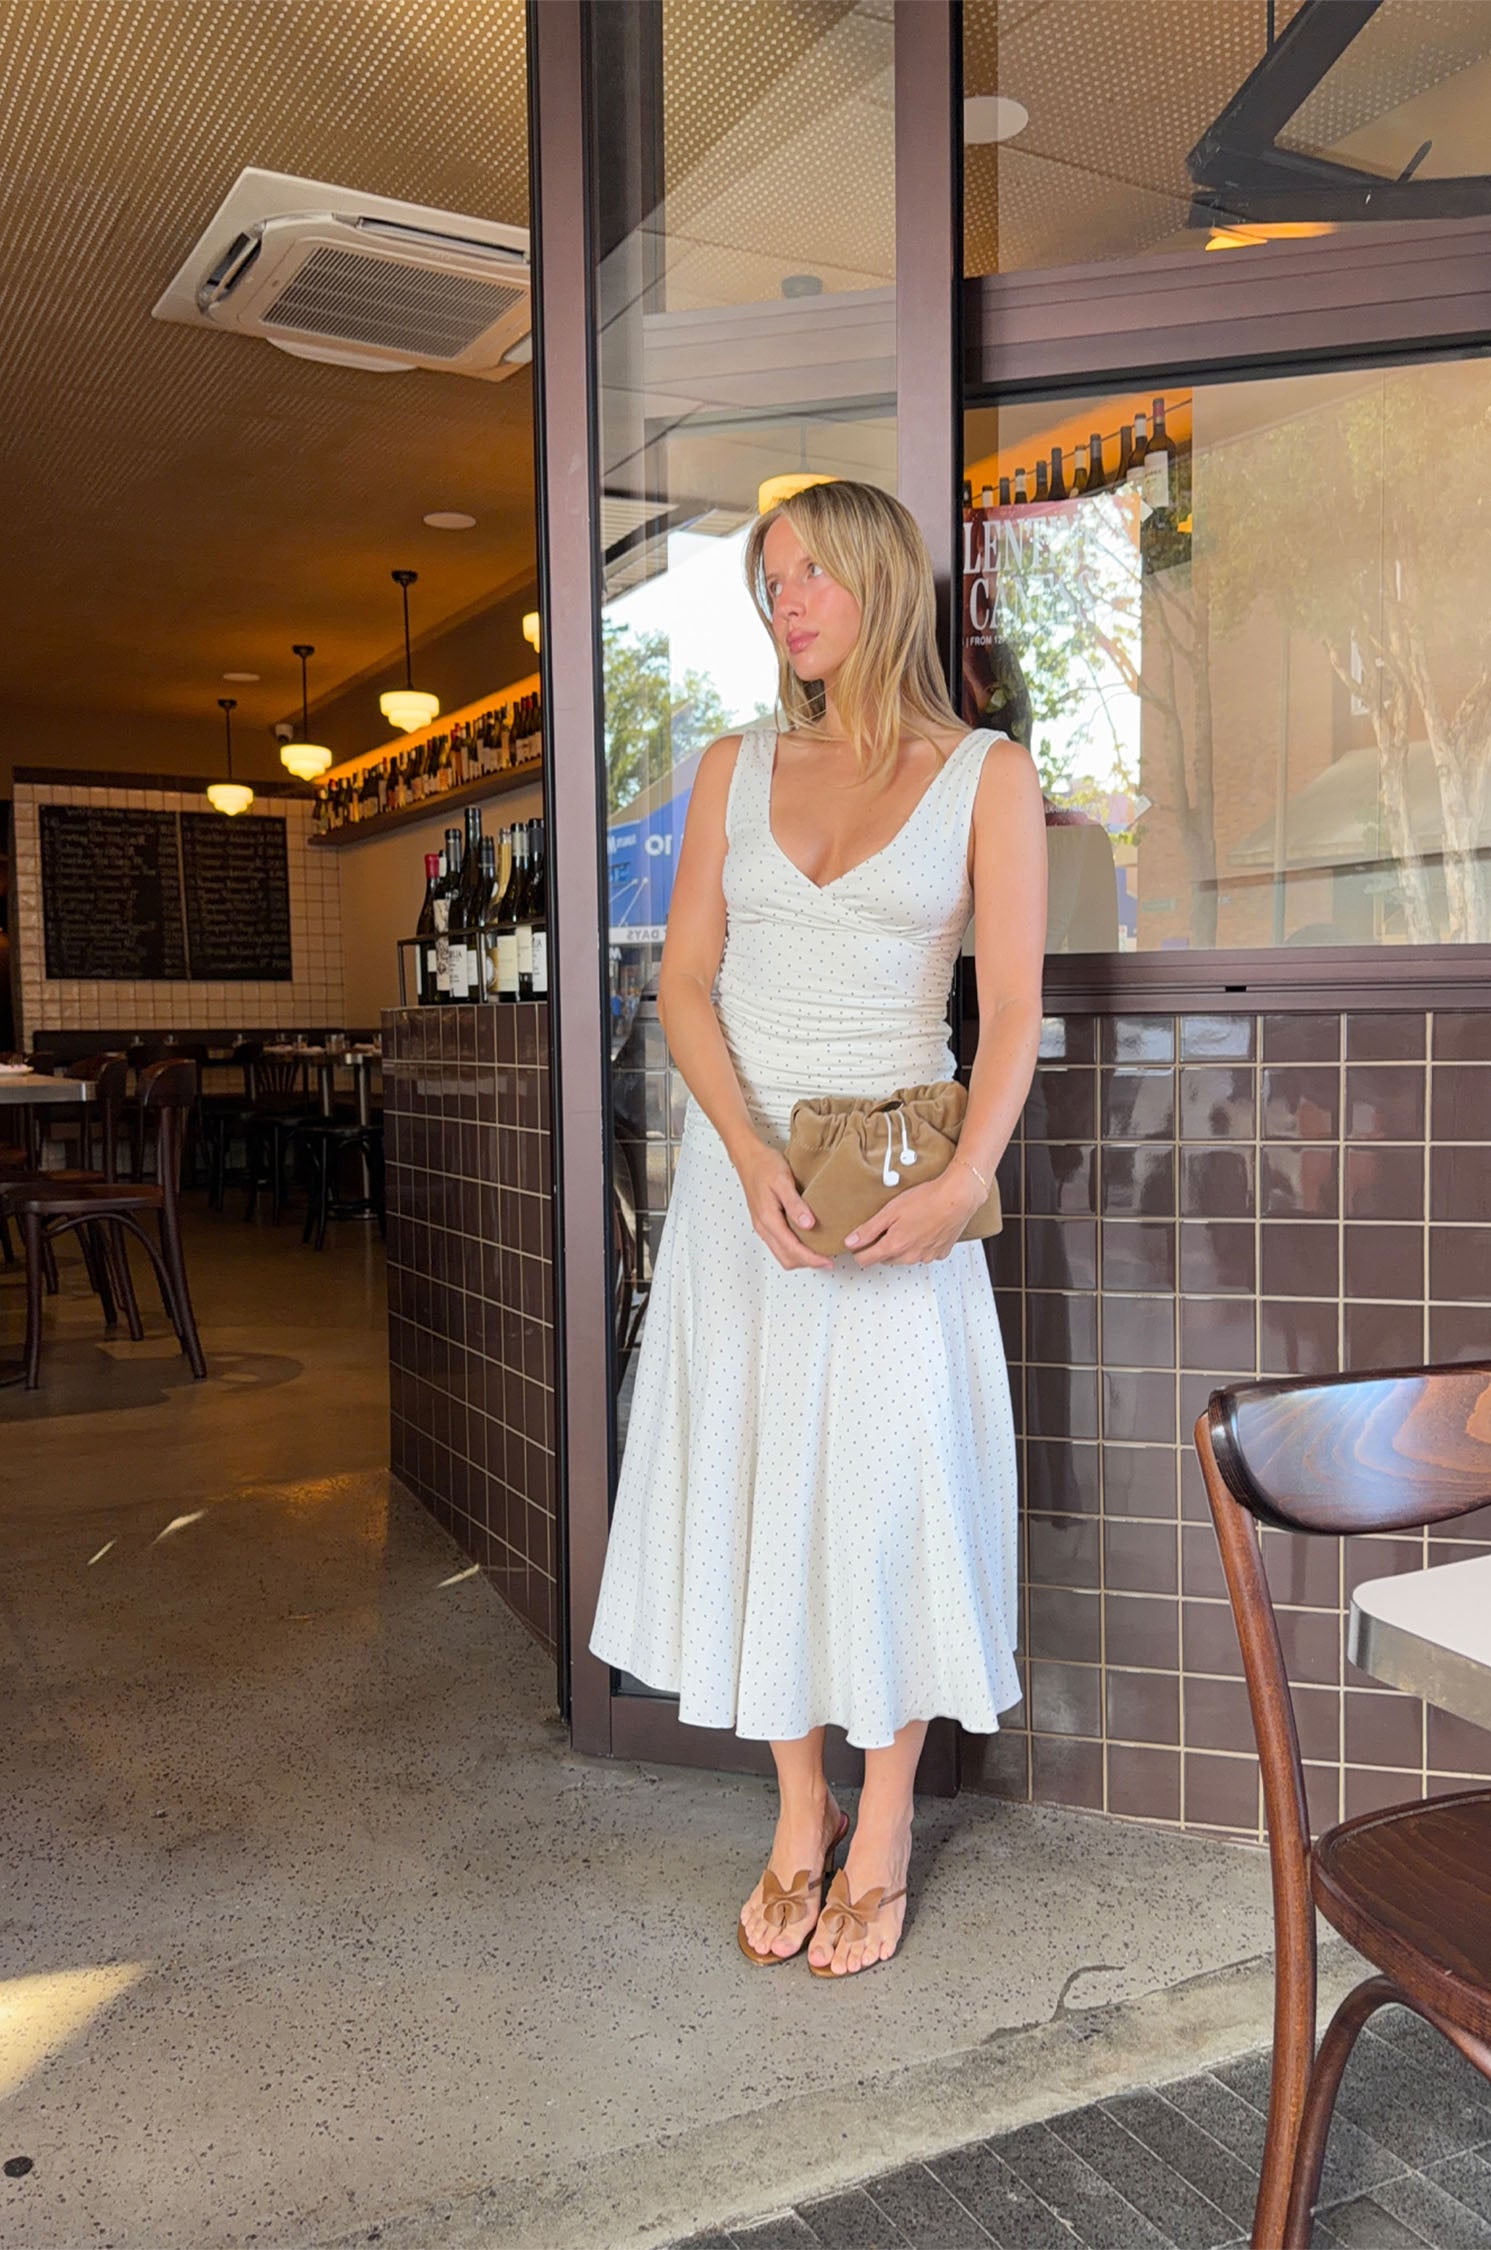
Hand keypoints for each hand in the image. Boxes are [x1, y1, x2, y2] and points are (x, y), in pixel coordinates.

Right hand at [733, 1139, 833, 1269]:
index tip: (827, 1261)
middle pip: (786, 1258)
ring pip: (781, 1254)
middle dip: (807, 1263)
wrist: (748, 1157)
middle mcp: (763, 1227)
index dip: (811, 1259)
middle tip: (828, 1260)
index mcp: (768, 1218)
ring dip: (800, 1258)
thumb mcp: (783, 1181)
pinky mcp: (764, 1223)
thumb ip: (795, 1204)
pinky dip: (794, 1249)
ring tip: (820, 1252)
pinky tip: (806, 1241)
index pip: (792, 1249)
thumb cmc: (764, 1165)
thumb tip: (808, 1224)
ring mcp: (762, 1226)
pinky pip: (779, 1245)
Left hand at [845, 1160, 986, 1266]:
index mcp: (894, 1246)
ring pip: (904, 1257)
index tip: (858, 1243)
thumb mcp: (890, 1211)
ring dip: (902, 1246)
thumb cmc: (927, 1200)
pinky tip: (924, 1228)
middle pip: (885, 1258)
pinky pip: (923, 1253)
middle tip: (887, 1226)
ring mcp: (926, 1257)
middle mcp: (910, 1256)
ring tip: (909, 1223)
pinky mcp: (940, 1253)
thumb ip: (868, 1230)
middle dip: (881, 1246)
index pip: (865, 1260)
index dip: (859, 1251)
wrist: (958, 1198)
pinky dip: (920, 1244)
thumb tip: (850, 1242)